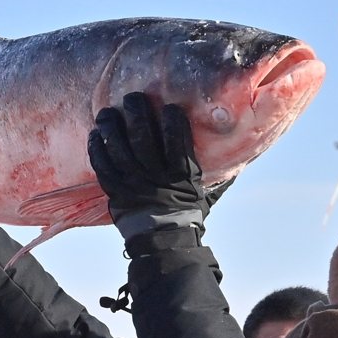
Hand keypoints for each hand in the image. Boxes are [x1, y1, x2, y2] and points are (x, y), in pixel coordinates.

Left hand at [88, 92, 207, 240]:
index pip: (176, 141)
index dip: (173, 120)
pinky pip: (102, 166)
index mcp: (180, 175)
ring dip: (111, 127)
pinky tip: (96, 134)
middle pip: (142, 138)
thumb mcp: (206, 189)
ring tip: (108, 112)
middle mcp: (154, 177)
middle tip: (134, 98)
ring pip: (118, 149)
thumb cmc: (188, 210)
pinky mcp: (115, 191)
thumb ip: (217, 168)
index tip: (171, 107)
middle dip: (137, 113)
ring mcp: (132, 184)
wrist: (165, 239)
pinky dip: (97, 149)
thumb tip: (241, 149)